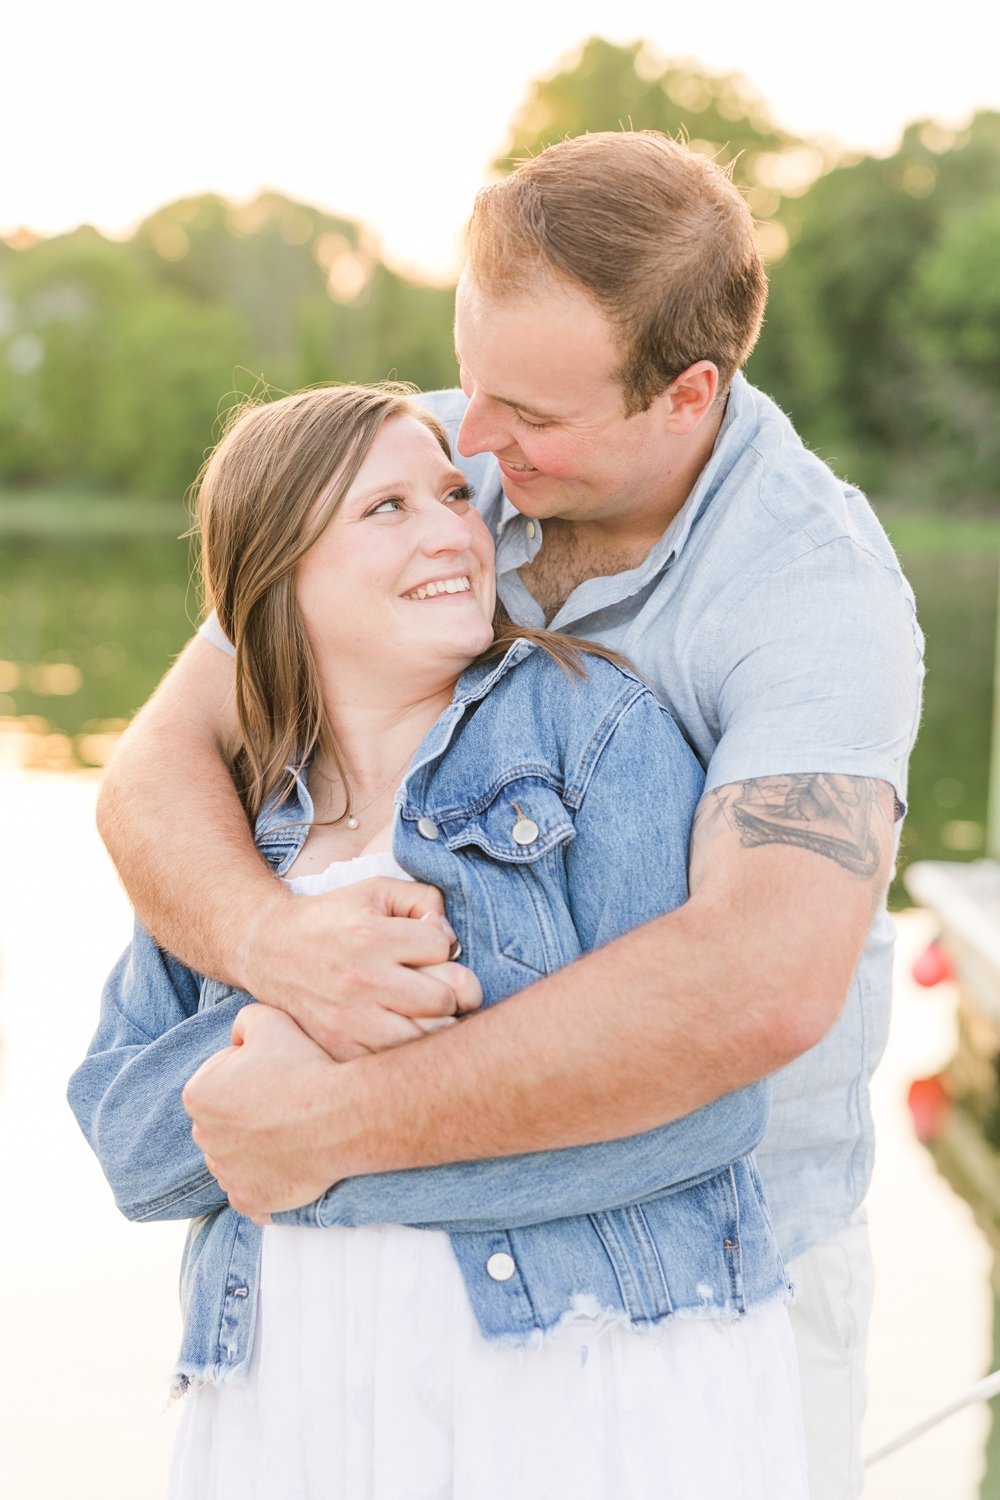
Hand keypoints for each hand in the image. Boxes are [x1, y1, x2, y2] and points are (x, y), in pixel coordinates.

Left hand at [184, 1004, 345, 1220]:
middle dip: (248, 1110)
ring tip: (292, 1129)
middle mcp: (203, 1138)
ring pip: (236, 1155)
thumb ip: (243, 1022)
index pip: (220, 1077)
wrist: (340, 1117)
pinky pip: (251, 1189)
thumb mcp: (269, 1019)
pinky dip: (267, 1179)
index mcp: (198, 1094)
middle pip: (225, 1119)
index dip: (252, 1070)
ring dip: (255, 1145)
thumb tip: (238, 1039)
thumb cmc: (304, 1066)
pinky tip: (290, 1162)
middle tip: (287, 1099)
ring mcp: (226, 1174)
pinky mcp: (250, 1201)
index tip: (278, 1071)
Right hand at [238, 876, 481, 1059]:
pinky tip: (398, 1026)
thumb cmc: (332, 918)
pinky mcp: (341, 1047)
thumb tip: (450, 938)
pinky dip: (406, 1047)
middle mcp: (362, 980)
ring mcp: (350, 1019)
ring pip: (428, 1036)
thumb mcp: (376, 890)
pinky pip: (397, 1059)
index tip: (423, 946)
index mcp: (371, 936)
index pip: (442, 946)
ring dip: (435, 1021)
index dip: (441, 944)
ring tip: (422, 1007)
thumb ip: (423, 899)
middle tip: (435, 982)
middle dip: (449, 986)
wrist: (270, 950)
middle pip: (444, 997)